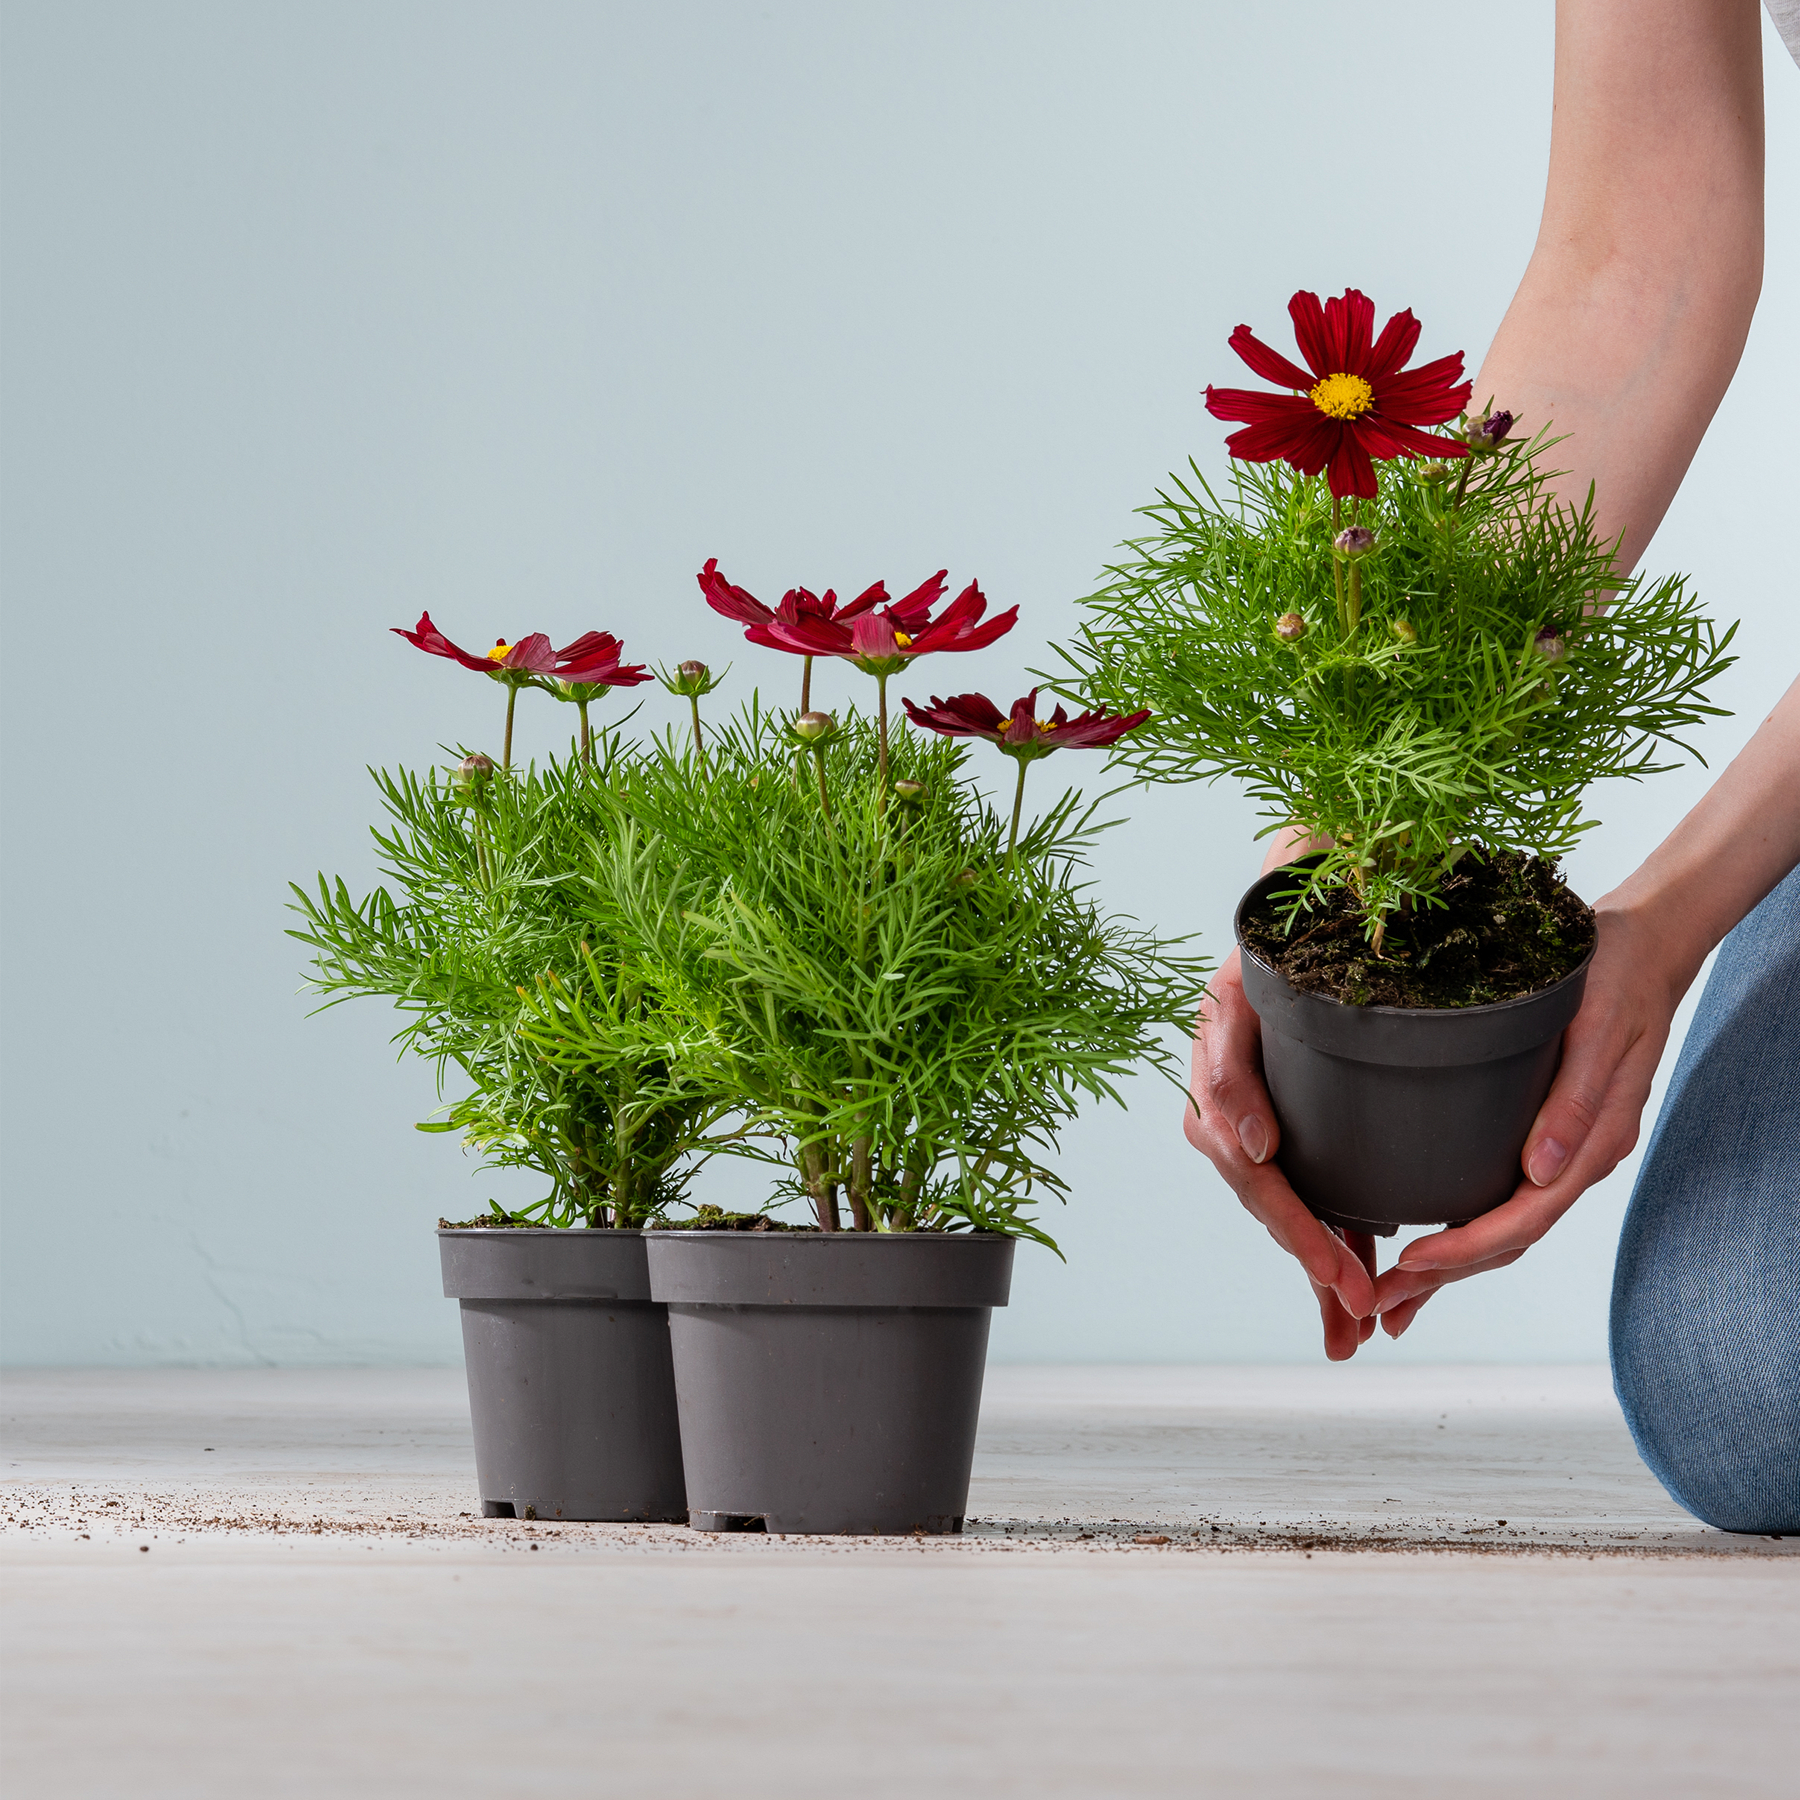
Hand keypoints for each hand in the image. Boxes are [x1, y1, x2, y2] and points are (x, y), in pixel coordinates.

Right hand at [1184, 943, 1377, 1357]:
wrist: (1290, 925)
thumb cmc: (1267, 955)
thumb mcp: (1235, 997)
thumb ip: (1228, 1069)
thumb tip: (1250, 1147)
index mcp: (1217, 1095)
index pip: (1256, 1177)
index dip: (1295, 1228)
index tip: (1335, 1270)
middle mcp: (1234, 1122)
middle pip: (1275, 1210)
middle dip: (1316, 1268)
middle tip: (1359, 1316)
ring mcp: (1259, 1134)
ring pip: (1291, 1218)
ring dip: (1321, 1276)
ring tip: (1352, 1333)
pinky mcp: (1289, 1138)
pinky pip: (1308, 1200)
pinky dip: (1329, 1248)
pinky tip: (1351, 1292)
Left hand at [1371, 895, 1686, 1334]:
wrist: (1644, 946)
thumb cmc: (1616, 978)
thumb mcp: (1597, 1031)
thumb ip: (1573, 1103)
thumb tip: (1541, 1172)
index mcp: (1593, 1142)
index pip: (1523, 1219)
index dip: (1465, 1248)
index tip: (1412, 1264)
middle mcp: (1579, 1157)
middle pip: (1508, 1239)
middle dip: (1444, 1278)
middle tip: (1381, 1308)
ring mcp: (1566, 1150)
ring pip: (1506, 1228)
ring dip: (1451, 1267)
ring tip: (1393, 1295)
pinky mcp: (1548, 1133)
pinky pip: (1507, 1198)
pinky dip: (1468, 1230)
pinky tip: (1430, 1242)